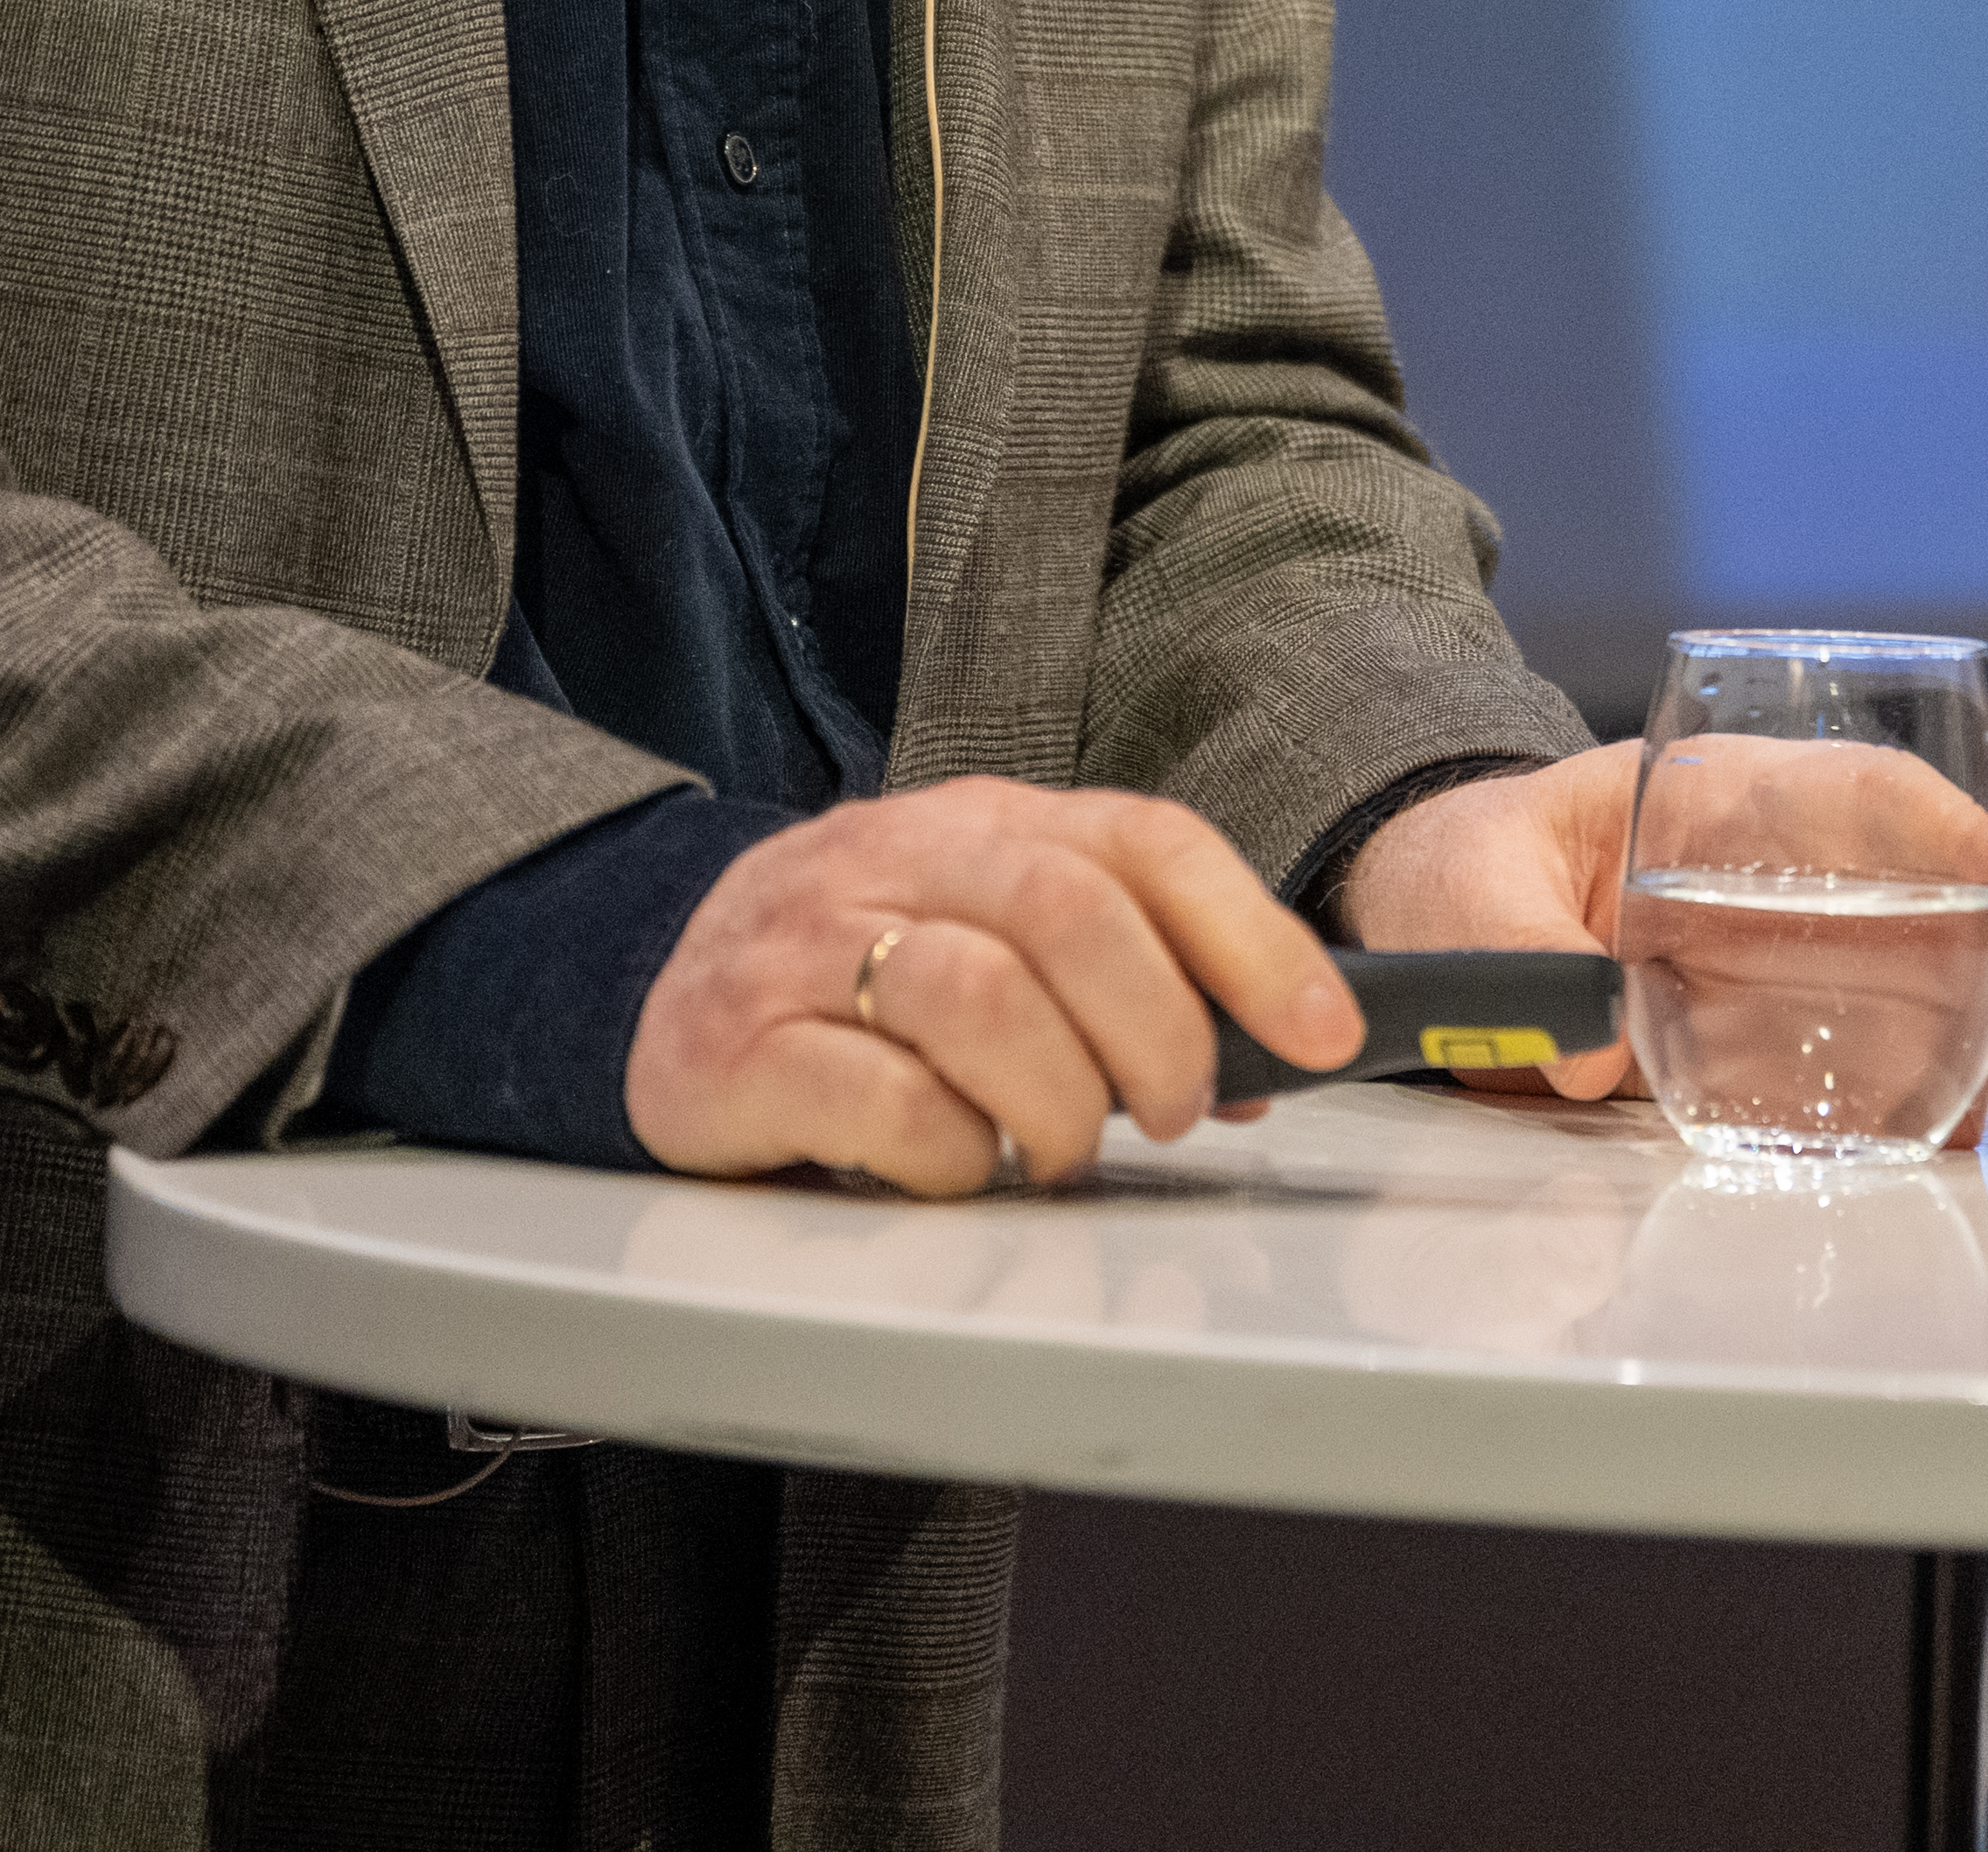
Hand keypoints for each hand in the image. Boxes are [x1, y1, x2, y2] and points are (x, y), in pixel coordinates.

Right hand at [622, 777, 1353, 1196]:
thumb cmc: (869, 970)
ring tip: (1055, 1150)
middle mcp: (901, 860)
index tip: (1321, 1033)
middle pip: (1069, 911)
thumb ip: (1131, 971)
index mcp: (989, 824)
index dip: (1251, 937)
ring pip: (979, 997)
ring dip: (1054, 1102)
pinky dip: (946, 1152)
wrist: (665, 984)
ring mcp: (812, 946)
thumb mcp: (1001, 932)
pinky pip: (878, 1099)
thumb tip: (1275, 1056)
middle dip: (1155, 1032)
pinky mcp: (741, 1046)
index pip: (1146, 844)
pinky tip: (951, 1163)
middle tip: (1168, 1114)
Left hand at [1333, 751, 1987, 1138]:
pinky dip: (1885, 1081)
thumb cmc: (1448, 870)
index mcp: (1705, 798)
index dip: (1951, 828)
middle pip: (1902, 888)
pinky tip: (1926, 1125)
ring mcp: (1749, 948)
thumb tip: (1590, 1055)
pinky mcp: (1729, 1023)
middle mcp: (1750, 871)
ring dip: (1956, 1020)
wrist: (1418, 918)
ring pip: (1886, 970)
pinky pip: (1824, 1047)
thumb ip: (1523, 961)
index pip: (1852, 791)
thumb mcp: (1469, 893)